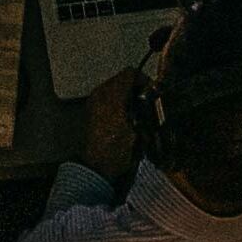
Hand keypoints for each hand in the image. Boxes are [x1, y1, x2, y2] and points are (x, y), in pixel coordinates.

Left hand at [79, 60, 143, 187]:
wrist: (94, 168)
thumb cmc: (115, 152)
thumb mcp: (137, 133)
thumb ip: (145, 113)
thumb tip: (151, 102)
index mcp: (112, 96)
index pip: (130, 73)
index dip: (144, 80)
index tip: (151, 92)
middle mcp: (100, 93)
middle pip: (121, 78)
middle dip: (135, 88)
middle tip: (145, 102)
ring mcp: (93, 101)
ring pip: (114, 86)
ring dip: (126, 94)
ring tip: (135, 111)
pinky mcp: (90, 109)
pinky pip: (106, 96)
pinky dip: (116, 101)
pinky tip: (123, 117)